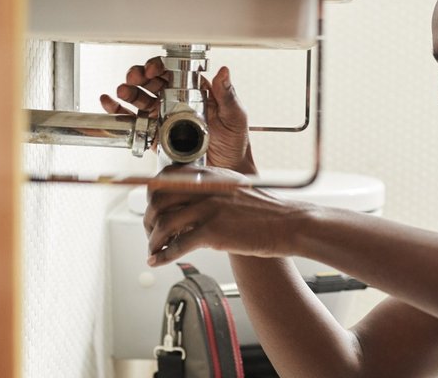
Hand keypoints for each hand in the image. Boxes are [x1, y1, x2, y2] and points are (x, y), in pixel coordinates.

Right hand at [100, 57, 256, 172]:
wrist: (227, 171)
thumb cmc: (235, 143)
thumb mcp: (235, 116)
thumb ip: (228, 95)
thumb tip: (224, 71)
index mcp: (194, 92)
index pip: (173, 72)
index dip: (160, 67)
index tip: (154, 70)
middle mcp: (176, 101)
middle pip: (152, 82)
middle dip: (139, 76)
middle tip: (134, 78)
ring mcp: (164, 117)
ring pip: (140, 98)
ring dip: (128, 91)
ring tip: (122, 91)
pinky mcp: (154, 135)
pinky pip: (134, 121)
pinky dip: (119, 111)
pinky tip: (110, 103)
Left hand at [144, 165, 315, 265]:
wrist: (289, 224)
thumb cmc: (266, 211)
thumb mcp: (234, 189)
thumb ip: (210, 191)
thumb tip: (186, 204)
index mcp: (209, 175)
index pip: (165, 178)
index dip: (152, 195)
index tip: (151, 209)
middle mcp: (205, 188)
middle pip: (158, 199)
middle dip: (147, 219)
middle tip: (149, 232)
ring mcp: (208, 209)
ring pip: (163, 223)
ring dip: (153, 240)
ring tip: (154, 250)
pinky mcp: (213, 232)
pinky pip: (178, 245)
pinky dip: (163, 256)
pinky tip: (159, 262)